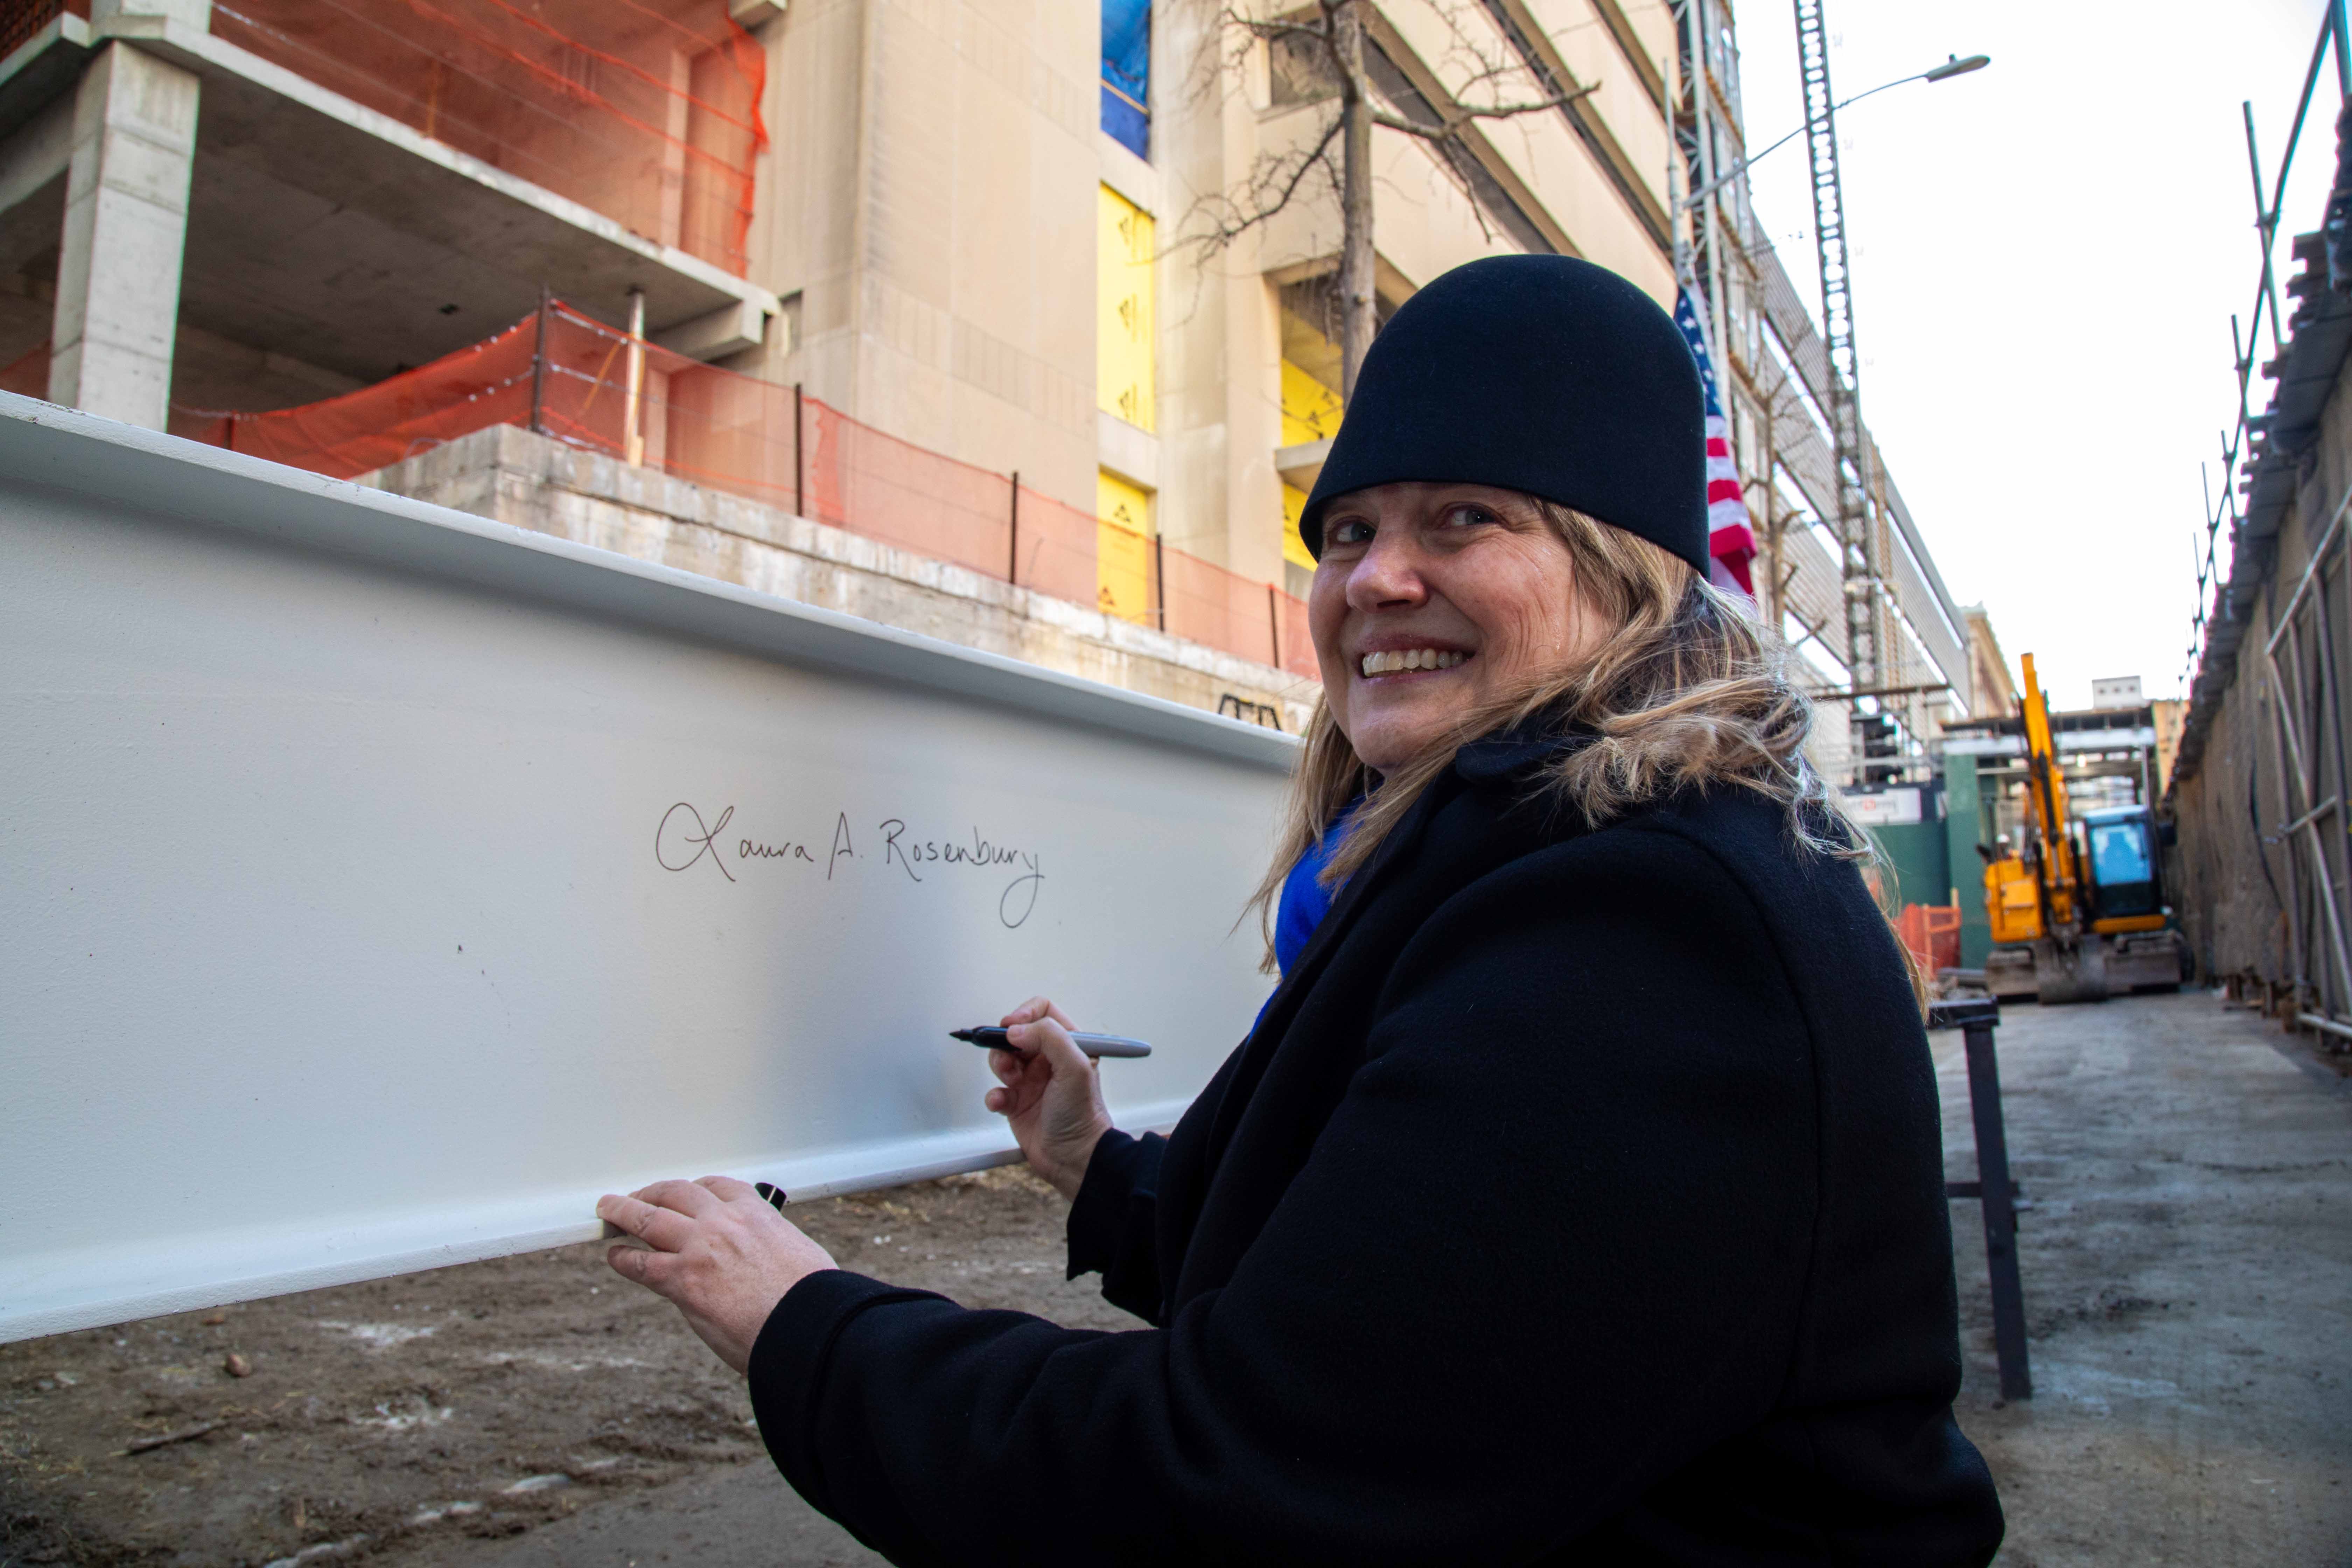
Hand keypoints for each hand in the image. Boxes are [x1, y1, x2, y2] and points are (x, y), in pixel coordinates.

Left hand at [597, 1177, 837, 1373]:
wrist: (807, 1325)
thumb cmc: (812, 1299)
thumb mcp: (798, 1253)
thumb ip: (772, 1248)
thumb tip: (765, 1260)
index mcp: (756, 1213)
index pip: (717, 1186)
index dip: (694, 1188)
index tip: (683, 1193)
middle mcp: (724, 1221)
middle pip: (676, 1193)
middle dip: (652, 1192)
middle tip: (636, 1196)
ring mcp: (700, 1247)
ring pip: (649, 1218)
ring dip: (624, 1211)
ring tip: (609, 1210)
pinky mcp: (683, 1279)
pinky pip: (641, 1263)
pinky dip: (623, 1258)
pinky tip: (616, 1256)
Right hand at [985, 996, 1113, 1200]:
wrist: (1075, 1158)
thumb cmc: (1083, 1115)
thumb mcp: (1075, 1068)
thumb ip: (1049, 1038)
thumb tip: (1017, 1030)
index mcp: (1069, 1045)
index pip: (1042, 1012)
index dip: (1024, 1014)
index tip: (1012, 1027)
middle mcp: (1049, 1060)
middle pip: (1016, 1034)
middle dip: (1006, 1043)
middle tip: (1009, 1059)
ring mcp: (1032, 1081)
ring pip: (1002, 1059)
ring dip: (1000, 1066)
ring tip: (1011, 1082)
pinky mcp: (1017, 1103)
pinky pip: (996, 1090)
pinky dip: (995, 1095)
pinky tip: (1002, 1103)